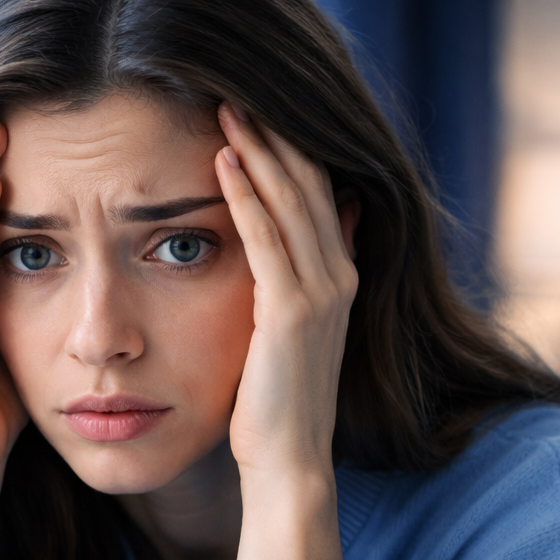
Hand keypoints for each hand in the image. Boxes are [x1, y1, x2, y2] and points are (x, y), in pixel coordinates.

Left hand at [213, 103, 359, 559]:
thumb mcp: (285, 338)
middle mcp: (339, 278)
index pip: (318, 196)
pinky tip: (220, 163)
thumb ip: (292, 286)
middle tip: (234, 93)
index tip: (252, 116)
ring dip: (257, 151)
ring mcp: (322, 294)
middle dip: (272, 137)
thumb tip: (297, 242)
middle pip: (309, 186)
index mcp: (338, 280)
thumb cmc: (274, 408)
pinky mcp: (292, 313)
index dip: (289, 152)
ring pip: (290, 202)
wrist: (289, 466)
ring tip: (225, 109)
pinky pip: (267, 239)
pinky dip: (245, 196)